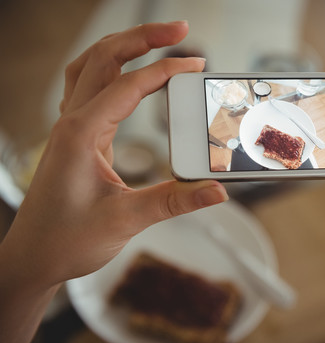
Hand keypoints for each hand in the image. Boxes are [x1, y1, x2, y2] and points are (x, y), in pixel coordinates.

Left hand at [2, 22, 227, 287]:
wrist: (33, 256)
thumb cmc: (66, 239)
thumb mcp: (126, 220)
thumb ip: (175, 201)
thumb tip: (215, 189)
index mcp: (81, 134)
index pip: (128, 85)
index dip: (166, 71)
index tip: (196, 67)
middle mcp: (72, 122)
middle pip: (104, 58)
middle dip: (142, 37)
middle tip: (179, 29)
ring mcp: (70, 126)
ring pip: (91, 66)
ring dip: (123, 46)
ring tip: (156, 39)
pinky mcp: (75, 136)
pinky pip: (87, 85)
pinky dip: (109, 67)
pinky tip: (126, 71)